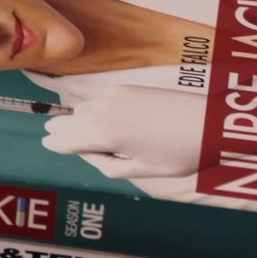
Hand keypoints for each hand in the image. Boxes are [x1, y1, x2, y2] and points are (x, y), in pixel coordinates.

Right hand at [40, 85, 210, 179]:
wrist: (209, 124)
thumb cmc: (178, 154)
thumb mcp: (140, 170)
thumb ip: (106, 164)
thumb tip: (89, 153)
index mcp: (103, 136)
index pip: (63, 140)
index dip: (54, 144)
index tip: (47, 144)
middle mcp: (102, 112)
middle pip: (68, 121)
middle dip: (64, 131)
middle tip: (57, 138)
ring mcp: (114, 96)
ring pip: (83, 109)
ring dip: (82, 120)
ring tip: (93, 134)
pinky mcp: (126, 87)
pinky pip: (100, 100)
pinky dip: (99, 110)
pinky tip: (113, 121)